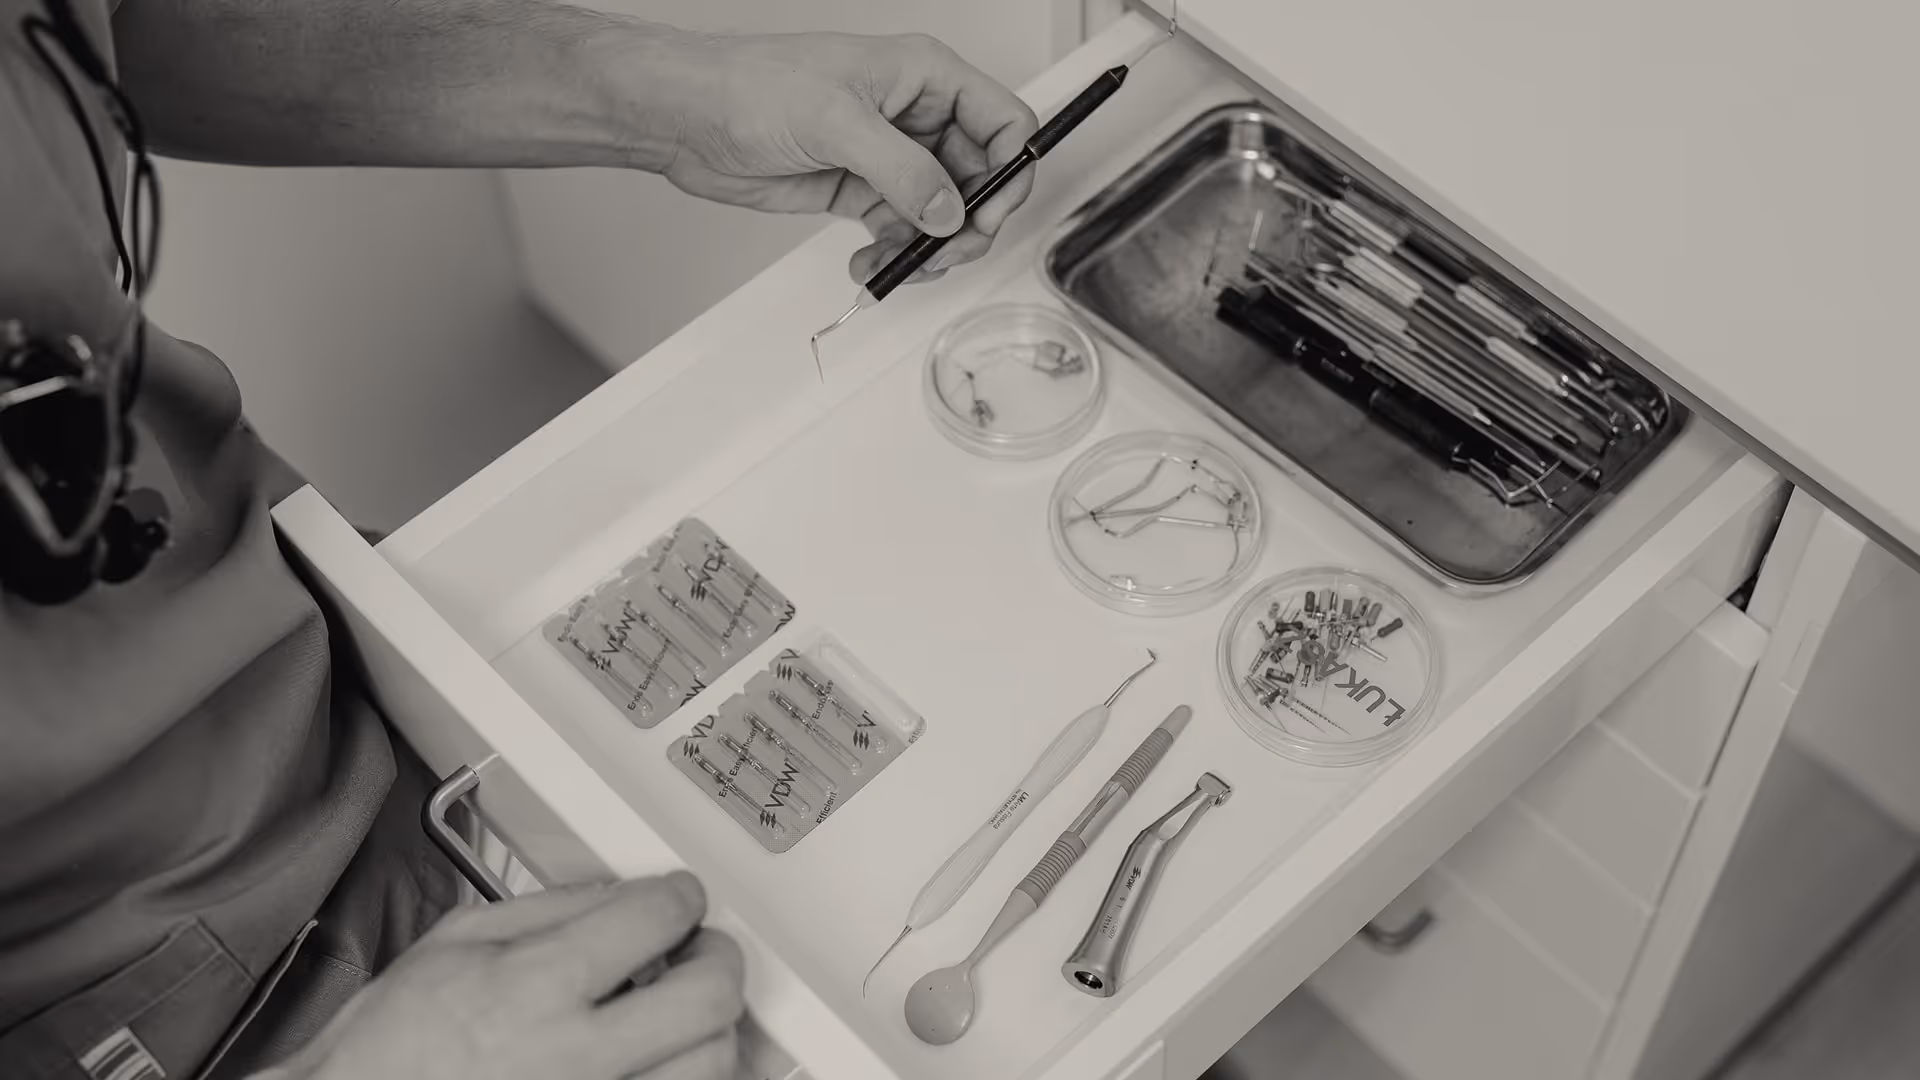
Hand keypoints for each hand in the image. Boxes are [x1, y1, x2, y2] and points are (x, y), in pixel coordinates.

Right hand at [258, 873, 743, 1079]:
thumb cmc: (388, 1051)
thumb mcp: (453, 944)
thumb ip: (546, 907)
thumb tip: (618, 890)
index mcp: (537, 987)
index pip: (657, 918)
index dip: (683, 897)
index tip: (681, 900)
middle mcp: (577, 1055)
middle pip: (710, 996)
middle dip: (719, 959)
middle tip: (703, 952)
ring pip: (712, 1063)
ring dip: (709, 1028)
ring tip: (684, 1014)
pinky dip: (682, 1075)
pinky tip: (660, 1061)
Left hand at [631, 29, 1039, 285]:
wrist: (689, 117)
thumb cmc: (750, 85)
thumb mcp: (836, 121)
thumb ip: (903, 171)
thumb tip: (948, 211)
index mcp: (924, 75)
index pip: (1003, 121)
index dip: (1007, 172)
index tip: (986, 214)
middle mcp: (914, 114)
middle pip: (979, 178)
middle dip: (966, 225)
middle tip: (939, 253)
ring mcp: (889, 155)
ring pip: (942, 214)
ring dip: (926, 248)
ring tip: (895, 263)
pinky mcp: (861, 189)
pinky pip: (901, 230)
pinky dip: (893, 255)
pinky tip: (868, 263)